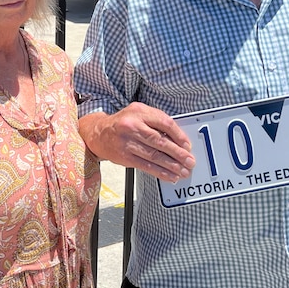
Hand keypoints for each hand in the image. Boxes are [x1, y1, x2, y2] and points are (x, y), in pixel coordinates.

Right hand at [79, 102, 195, 182]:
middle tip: (189, 161)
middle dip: (178, 153)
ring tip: (183, 171)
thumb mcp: (138, 113)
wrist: (98, 133)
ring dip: (171, 165)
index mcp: (139, 112)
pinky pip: (146, 166)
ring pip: (154, 156)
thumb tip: (177, 138)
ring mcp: (128, 143)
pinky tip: (170, 175)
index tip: (187, 145)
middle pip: (160, 141)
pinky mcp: (125, 157)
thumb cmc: (123, 122)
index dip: (178, 136)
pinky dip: (160, 172)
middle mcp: (133, 126)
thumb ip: (156, 120)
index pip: (164, 123)